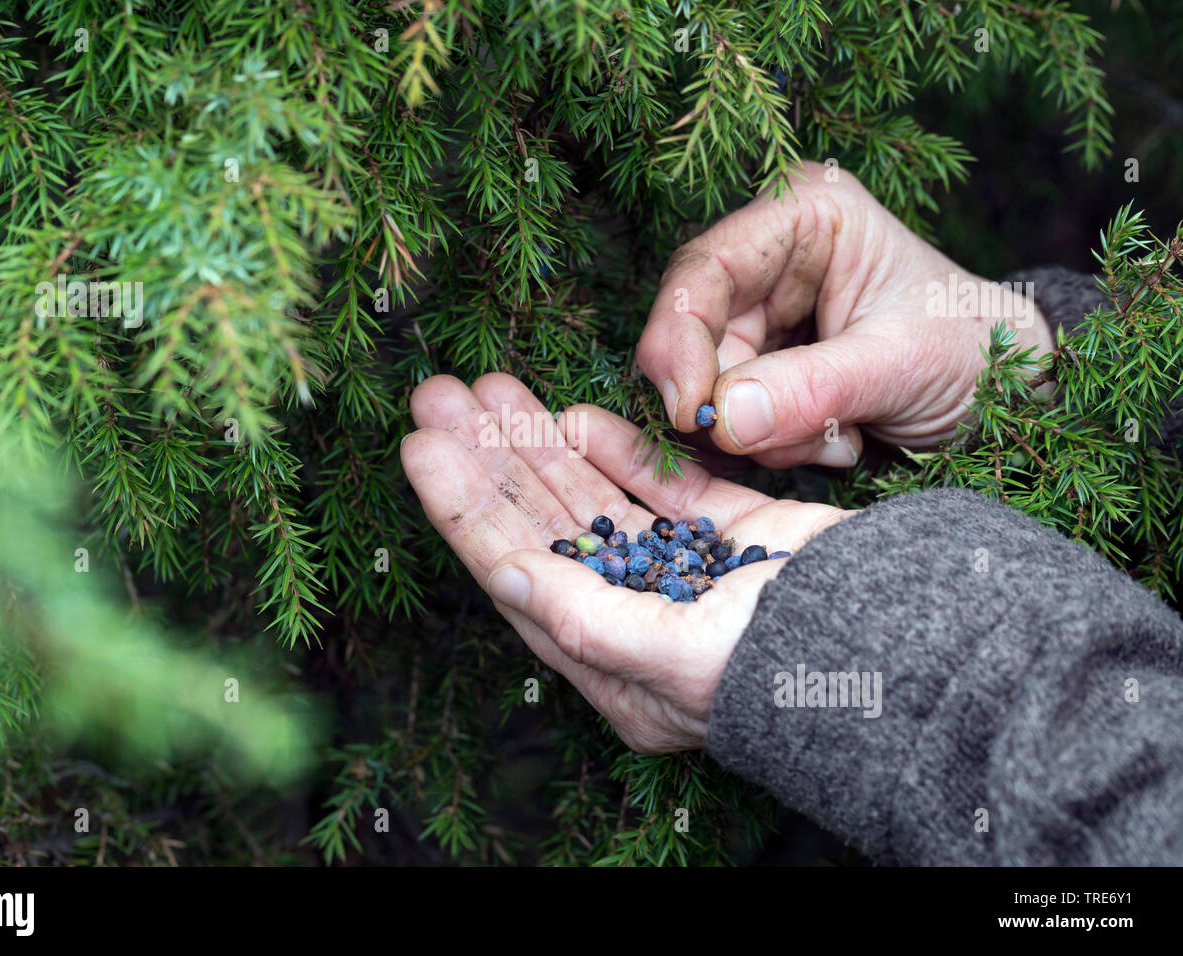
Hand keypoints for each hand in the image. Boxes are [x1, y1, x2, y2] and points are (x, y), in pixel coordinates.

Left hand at [400, 373, 850, 751]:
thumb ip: (587, 622)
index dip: (466, 510)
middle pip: (546, 528)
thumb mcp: (680, 660)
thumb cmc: (793, 676)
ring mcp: (688, 572)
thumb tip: (505, 576)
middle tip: (438, 398)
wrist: (916, 651)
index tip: (420, 449)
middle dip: (491, 462)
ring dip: (542, 443)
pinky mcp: (736, 535)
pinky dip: (618, 450)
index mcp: (616, 667)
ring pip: (595, 498)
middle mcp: (641, 620)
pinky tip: (573, 414)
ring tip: (487, 388)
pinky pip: (661, 487)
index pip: (517, 575)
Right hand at [638, 160, 1051, 467]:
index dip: (680, 342)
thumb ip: (812, 389)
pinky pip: (735, 413)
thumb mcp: (900, 366)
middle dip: (737, 402)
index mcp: (805, 216)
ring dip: (767, 431)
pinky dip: (777, 442)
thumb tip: (723, 418)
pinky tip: (837, 440)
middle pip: (696, 334)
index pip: (702, 271)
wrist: (1015, 388)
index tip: (692, 413)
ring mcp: (766, 311)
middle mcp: (772, 255)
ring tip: (842, 438)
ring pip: (712, 383)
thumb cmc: (975, 348)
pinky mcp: (767, 361)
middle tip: (803, 442)